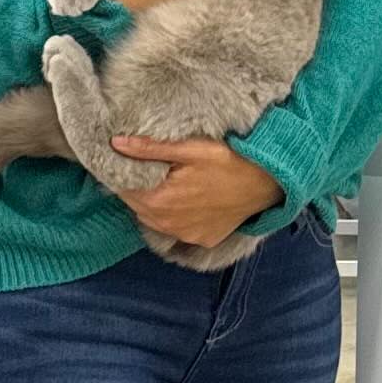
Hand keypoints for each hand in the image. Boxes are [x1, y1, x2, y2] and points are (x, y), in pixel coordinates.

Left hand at [109, 135, 281, 247]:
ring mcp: (184, 235)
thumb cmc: (229, 162)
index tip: (131, 159)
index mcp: (159, 200)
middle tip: (153, 168)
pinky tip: (187, 199)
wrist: (265, 184)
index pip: (123, 188)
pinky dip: (174, 215)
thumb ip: (150, 148)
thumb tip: (116, 144)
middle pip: (137, 204)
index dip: (125, 172)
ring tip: (170, 183)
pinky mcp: (199, 239)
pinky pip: (175, 228)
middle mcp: (167, 224)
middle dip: (138, 187)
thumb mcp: (190, 149)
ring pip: (153, 218)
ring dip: (154, 202)